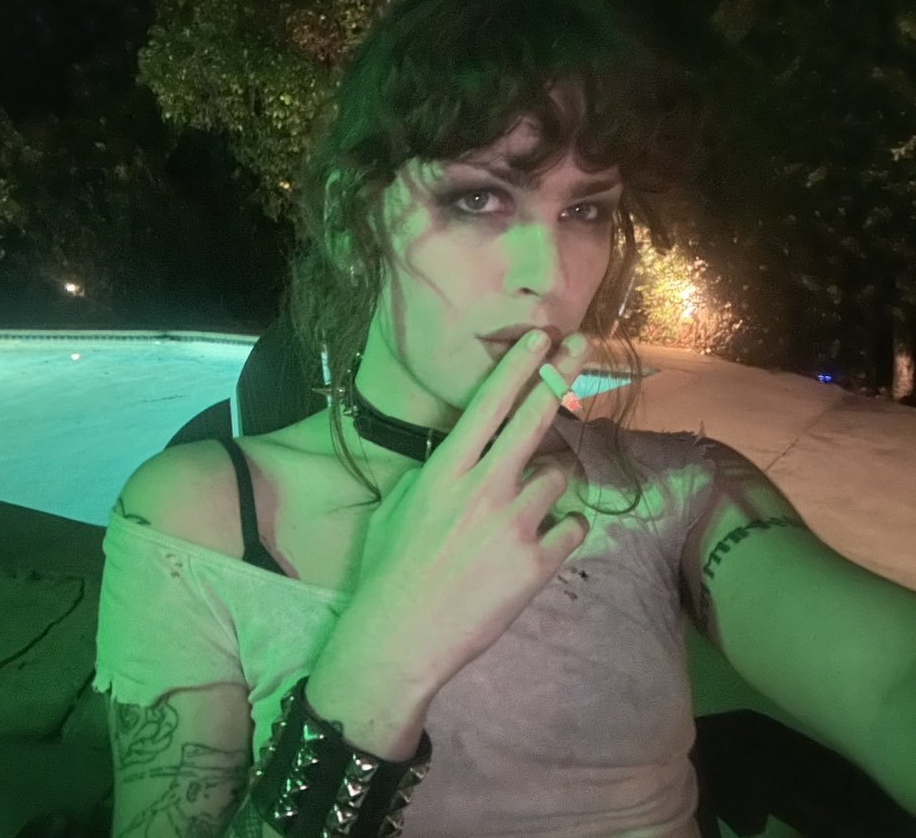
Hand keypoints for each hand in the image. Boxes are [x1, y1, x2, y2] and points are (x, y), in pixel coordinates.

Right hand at [338, 329, 593, 696]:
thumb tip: (460, 454)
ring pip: (558, 477)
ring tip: (523, 511)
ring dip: (548, 485)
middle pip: (535, 419)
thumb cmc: (388, 570)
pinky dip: (564, 531)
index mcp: (445, 471)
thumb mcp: (397, 507)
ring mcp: (514, 524)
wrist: (401, 636)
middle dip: (561, 374)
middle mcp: (483, 488)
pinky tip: (543, 543)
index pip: (488, 405)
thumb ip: (433, 475)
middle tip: (583, 346)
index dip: (518, 365)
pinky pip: (573, 527)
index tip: (541, 336)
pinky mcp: (537, 563)